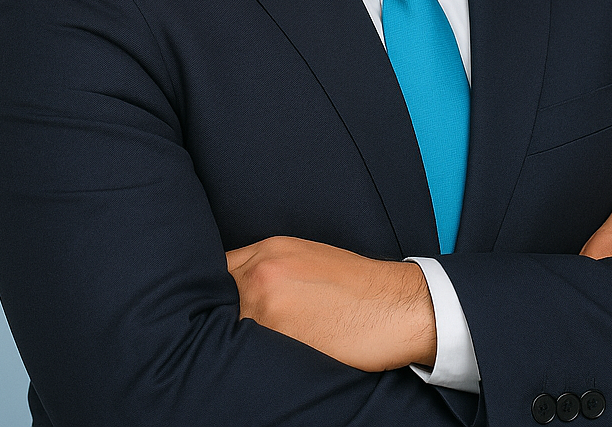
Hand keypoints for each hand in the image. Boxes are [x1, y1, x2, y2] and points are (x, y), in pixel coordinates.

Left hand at [226, 236, 436, 371]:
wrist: (397, 305)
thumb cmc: (359, 289)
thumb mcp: (309, 260)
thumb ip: (270, 271)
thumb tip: (238, 295)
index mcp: (270, 249)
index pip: (217, 271)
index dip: (214, 295)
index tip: (218, 312)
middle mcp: (262, 271)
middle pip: (216, 298)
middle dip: (221, 317)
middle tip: (230, 337)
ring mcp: (266, 303)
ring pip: (226, 327)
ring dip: (232, 341)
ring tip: (248, 354)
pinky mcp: (276, 335)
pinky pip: (245, 352)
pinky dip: (249, 359)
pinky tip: (266, 362)